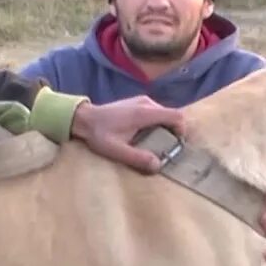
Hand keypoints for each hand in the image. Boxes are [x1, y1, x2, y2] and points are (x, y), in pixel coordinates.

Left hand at [71, 96, 187, 173]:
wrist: (84, 118)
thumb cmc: (99, 134)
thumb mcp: (116, 150)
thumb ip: (138, 158)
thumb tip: (158, 165)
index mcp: (145, 113)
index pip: (176, 116)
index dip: (182, 130)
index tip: (175, 144)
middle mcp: (146, 103)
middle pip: (172, 115)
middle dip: (173, 132)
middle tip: (165, 148)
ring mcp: (142, 101)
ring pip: (164, 114)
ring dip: (164, 128)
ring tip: (153, 143)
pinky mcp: (137, 102)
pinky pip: (155, 112)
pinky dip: (156, 123)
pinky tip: (144, 135)